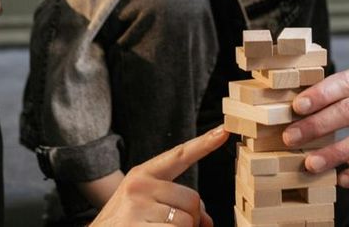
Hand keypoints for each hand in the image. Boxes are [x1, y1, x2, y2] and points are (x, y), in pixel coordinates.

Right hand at [90, 126, 229, 225]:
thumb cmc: (124, 223)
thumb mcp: (144, 205)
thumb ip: (175, 203)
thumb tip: (206, 220)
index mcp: (142, 174)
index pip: (179, 155)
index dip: (204, 143)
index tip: (224, 131)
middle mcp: (139, 186)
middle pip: (192, 200)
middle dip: (191, 219)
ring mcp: (137, 207)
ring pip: (186, 222)